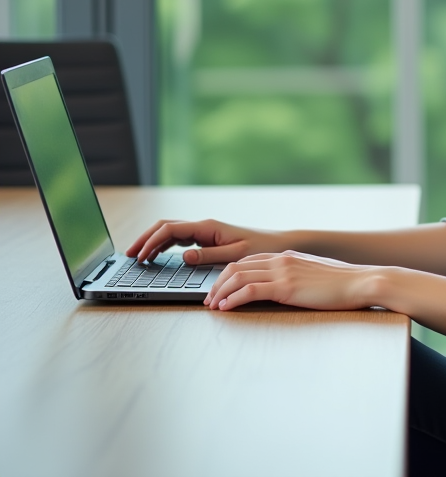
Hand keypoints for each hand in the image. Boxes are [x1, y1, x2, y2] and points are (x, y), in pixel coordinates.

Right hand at [126, 219, 290, 265]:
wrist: (277, 244)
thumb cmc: (260, 248)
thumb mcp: (235, 255)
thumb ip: (208, 255)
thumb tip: (184, 256)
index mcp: (208, 227)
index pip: (170, 230)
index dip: (151, 242)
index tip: (139, 256)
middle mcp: (204, 226)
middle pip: (165, 227)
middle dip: (145, 239)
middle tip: (129, 254)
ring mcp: (205, 231)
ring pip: (170, 232)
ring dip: (152, 242)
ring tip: (138, 257)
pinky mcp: (207, 238)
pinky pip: (179, 239)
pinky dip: (164, 246)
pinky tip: (157, 256)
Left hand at [206, 251, 383, 311]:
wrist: (362, 282)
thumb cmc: (345, 283)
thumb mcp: (315, 274)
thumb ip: (297, 276)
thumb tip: (286, 287)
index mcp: (288, 256)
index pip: (247, 260)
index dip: (228, 274)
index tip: (220, 289)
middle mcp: (282, 259)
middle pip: (236, 266)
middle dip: (218, 283)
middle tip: (209, 299)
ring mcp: (283, 271)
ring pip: (238, 276)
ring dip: (220, 292)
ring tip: (213, 306)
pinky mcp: (286, 287)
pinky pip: (249, 290)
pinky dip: (232, 299)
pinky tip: (226, 308)